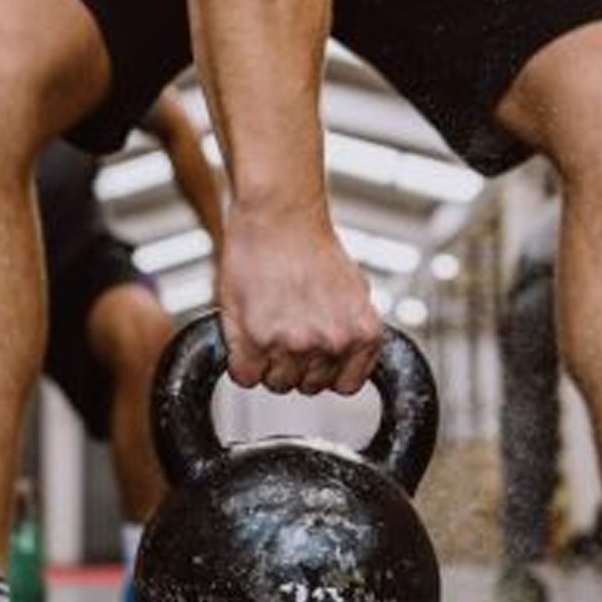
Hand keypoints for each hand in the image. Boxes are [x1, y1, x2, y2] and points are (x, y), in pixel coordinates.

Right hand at [218, 202, 381, 394]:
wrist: (279, 216)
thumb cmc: (312, 245)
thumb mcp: (355, 292)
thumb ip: (353, 331)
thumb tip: (347, 357)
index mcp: (361, 334)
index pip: (343, 386)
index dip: (324, 371)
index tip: (312, 357)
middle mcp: (330, 343)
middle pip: (306, 386)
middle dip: (293, 365)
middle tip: (282, 331)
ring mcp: (292, 343)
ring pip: (274, 383)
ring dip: (265, 363)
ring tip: (264, 327)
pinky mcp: (255, 338)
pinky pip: (244, 376)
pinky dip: (240, 363)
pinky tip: (244, 337)